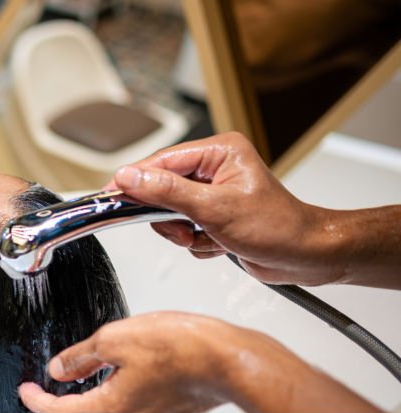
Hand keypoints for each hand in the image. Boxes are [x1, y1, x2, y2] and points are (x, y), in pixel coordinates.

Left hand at [19, 312, 237, 412]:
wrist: (227, 362)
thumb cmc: (180, 349)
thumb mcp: (115, 339)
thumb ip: (81, 357)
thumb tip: (58, 369)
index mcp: (106, 411)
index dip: (34, 401)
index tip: (26, 389)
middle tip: (46, 401)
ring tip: (73, 411)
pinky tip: (110, 412)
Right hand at [104, 132, 345, 285]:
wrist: (305, 255)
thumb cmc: (277, 227)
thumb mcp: (214, 208)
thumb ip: (166, 192)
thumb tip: (130, 176)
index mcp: (218, 152)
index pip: (161, 162)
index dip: (135, 180)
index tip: (110, 196)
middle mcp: (215, 168)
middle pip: (161, 189)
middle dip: (169, 218)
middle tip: (183, 231)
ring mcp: (214, 193)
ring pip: (170, 213)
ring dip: (183, 233)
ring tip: (205, 238)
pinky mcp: (215, 215)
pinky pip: (184, 228)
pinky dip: (196, 242)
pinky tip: (217, 243)